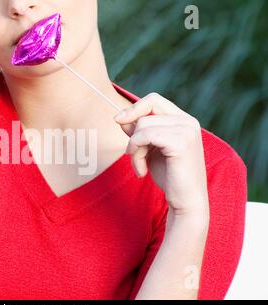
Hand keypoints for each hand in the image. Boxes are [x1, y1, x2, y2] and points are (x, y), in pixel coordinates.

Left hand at [114, 93, 208, 214]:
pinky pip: (144, 136)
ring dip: (133, 149)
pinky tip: (141, 170)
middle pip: (145, 112)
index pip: (154, 100)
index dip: (134, 108)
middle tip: (132, 154)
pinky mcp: (181, 143)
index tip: (118, 120)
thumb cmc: (169, 176)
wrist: (185, 201)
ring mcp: (187, 131)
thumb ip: (139, 132)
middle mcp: (188, 122)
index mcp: (184, 120)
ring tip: (139, 166)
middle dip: (132, 134)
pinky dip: (136, 153)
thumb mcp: (150, 149)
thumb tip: (120, 117)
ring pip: (142, 126)